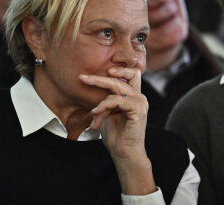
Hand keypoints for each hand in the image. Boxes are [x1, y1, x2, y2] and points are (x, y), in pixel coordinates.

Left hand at [79, 67, 156, 194]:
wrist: (124, 153)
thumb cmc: (115, 134)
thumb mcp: (107, 112)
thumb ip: (106, 99)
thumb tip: (93, 87)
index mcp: (133, 96)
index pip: (131, 73)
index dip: (120, 69)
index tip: (103, 71)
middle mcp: (138, 96)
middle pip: (120, 78)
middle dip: (99, 78)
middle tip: (82, 78)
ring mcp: (140, 102)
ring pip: (117, 87)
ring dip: (100, 100)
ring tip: (93, 113)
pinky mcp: (139, 109)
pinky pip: (117, 100)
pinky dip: (104, 106)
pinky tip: (96, 114)